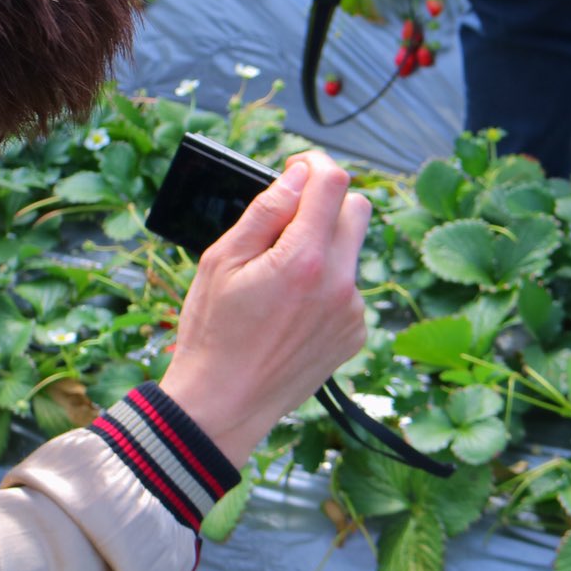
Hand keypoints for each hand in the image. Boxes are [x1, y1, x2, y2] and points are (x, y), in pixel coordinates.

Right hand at [161, 151, 371, 466]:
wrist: (224, 404)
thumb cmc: (213, 332)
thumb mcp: (222, 262)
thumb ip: (265, 212)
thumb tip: (295, 177)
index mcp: (304, 259)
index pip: (334, 183)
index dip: (314, 166)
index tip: (296, 170)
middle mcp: (339, 283)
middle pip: (357, 209)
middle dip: (326, 201)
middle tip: (290, 216)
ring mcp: (352, 311)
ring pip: (352, 250)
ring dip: (325, 246)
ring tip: (281, 277)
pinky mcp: (355, 333)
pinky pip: (350, 288)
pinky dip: (327, 285)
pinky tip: (292, 309)